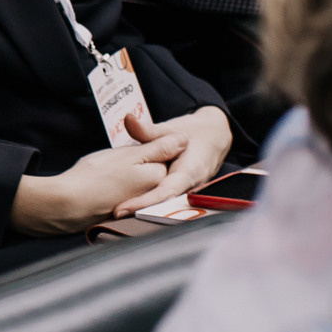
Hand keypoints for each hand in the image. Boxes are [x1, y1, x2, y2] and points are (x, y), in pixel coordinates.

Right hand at [10, 124, 188, 236]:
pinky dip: (117, 187)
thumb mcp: (128, 154)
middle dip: (136, 161)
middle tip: (112, 161)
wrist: (66, 206)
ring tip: (105, 171)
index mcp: (158, 177)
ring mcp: (138, 206)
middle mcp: (153, 195)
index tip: (129, 145)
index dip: (146, 145)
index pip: (164, 154)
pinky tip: (102, 185)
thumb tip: (183, 140)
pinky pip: (127, 194)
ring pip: (138, 181)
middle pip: (152, 169)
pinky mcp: (123, 213)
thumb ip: (158, 146)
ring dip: (126, 173)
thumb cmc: (94, 177)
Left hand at [113, 107, 232, 215]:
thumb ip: (148, 129)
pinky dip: (149, 203)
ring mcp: (188, 190)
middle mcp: (190, 185)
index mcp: (189, 170)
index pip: (165, 192)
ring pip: (165, 204)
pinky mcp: (182, 190)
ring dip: (144, 209)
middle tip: (116, 213)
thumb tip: (128, 118)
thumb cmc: (195, 132)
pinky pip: (166, 199)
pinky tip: (130, 206)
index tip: (123, 209)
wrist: (216, 136)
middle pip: (164, 203)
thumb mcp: (172, 128)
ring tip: (119, 213)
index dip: (144, 202)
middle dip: (141, 210)